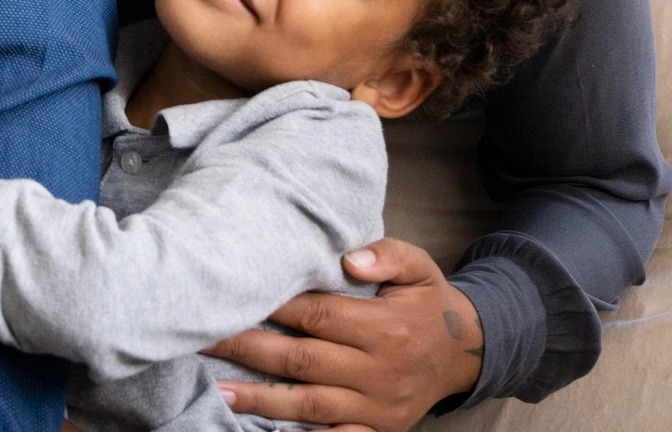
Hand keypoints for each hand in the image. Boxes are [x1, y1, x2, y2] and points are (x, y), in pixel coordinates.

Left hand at [208, 238, 482, 431]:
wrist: (467, 353)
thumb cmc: (429, 304)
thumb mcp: (421, 268)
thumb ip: (388, 255)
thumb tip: (349, 258)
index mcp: (383, 327)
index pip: (316, 315)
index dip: (274, 306)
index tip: (234, 295)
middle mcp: (378, 370)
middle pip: (302, 359)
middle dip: (249, 349)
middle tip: (204, 337)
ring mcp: (376, 407)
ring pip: (310, 403)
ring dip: (261, 399)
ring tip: (219, 391)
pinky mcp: (378, 430)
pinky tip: (267, 430)